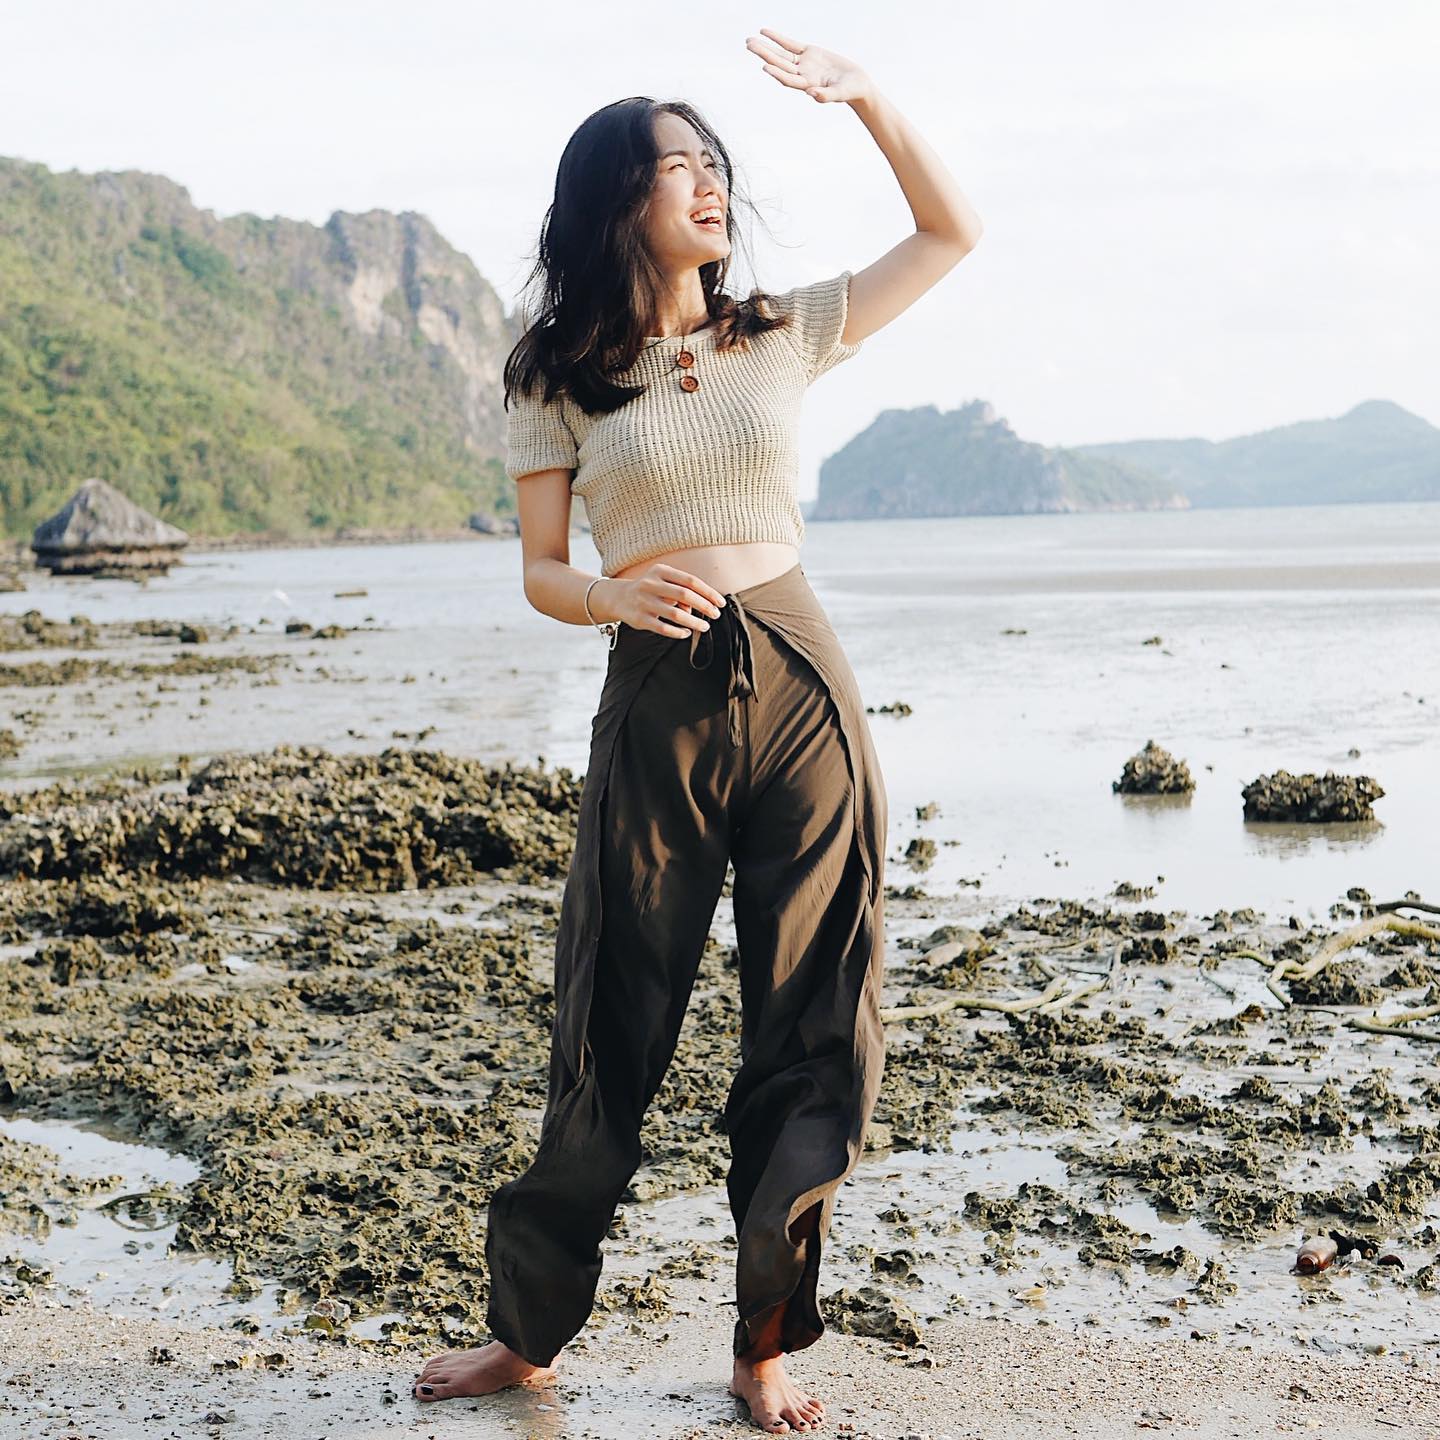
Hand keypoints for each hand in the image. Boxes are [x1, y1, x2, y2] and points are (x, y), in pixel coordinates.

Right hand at [600, 564, 726, 639]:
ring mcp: (644, 602)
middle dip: (704, 606)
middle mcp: (650, 584)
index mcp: (660, 571)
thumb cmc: (651, 589)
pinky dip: (678, 632)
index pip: (690, 581)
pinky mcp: (639, 619)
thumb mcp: (664, 582)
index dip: (708, 592)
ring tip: (705, 627)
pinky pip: (663, 628)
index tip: (721, 603)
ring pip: (676, 614)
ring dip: (694, 621)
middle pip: (685, 595)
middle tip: (716, 615)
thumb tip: (700, 607)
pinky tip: (686, 633)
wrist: (619, 597)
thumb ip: (682, 591)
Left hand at [745, 27, 872, 104]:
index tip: (765, 66)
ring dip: (766, 47)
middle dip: (764, 54)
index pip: (788, 79)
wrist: (855, 83)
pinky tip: (765, 32)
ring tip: (750, 41)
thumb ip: (825, 96)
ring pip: (781, 54)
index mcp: (807, 85)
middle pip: (779, 64)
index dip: (777, 73)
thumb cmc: (849, 91)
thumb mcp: (839, 93)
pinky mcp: (808, 53)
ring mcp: (803, 64)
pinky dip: (778, 38)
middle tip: (749, 45)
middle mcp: (801, 74)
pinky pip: (790, 44)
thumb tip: (810, 94)